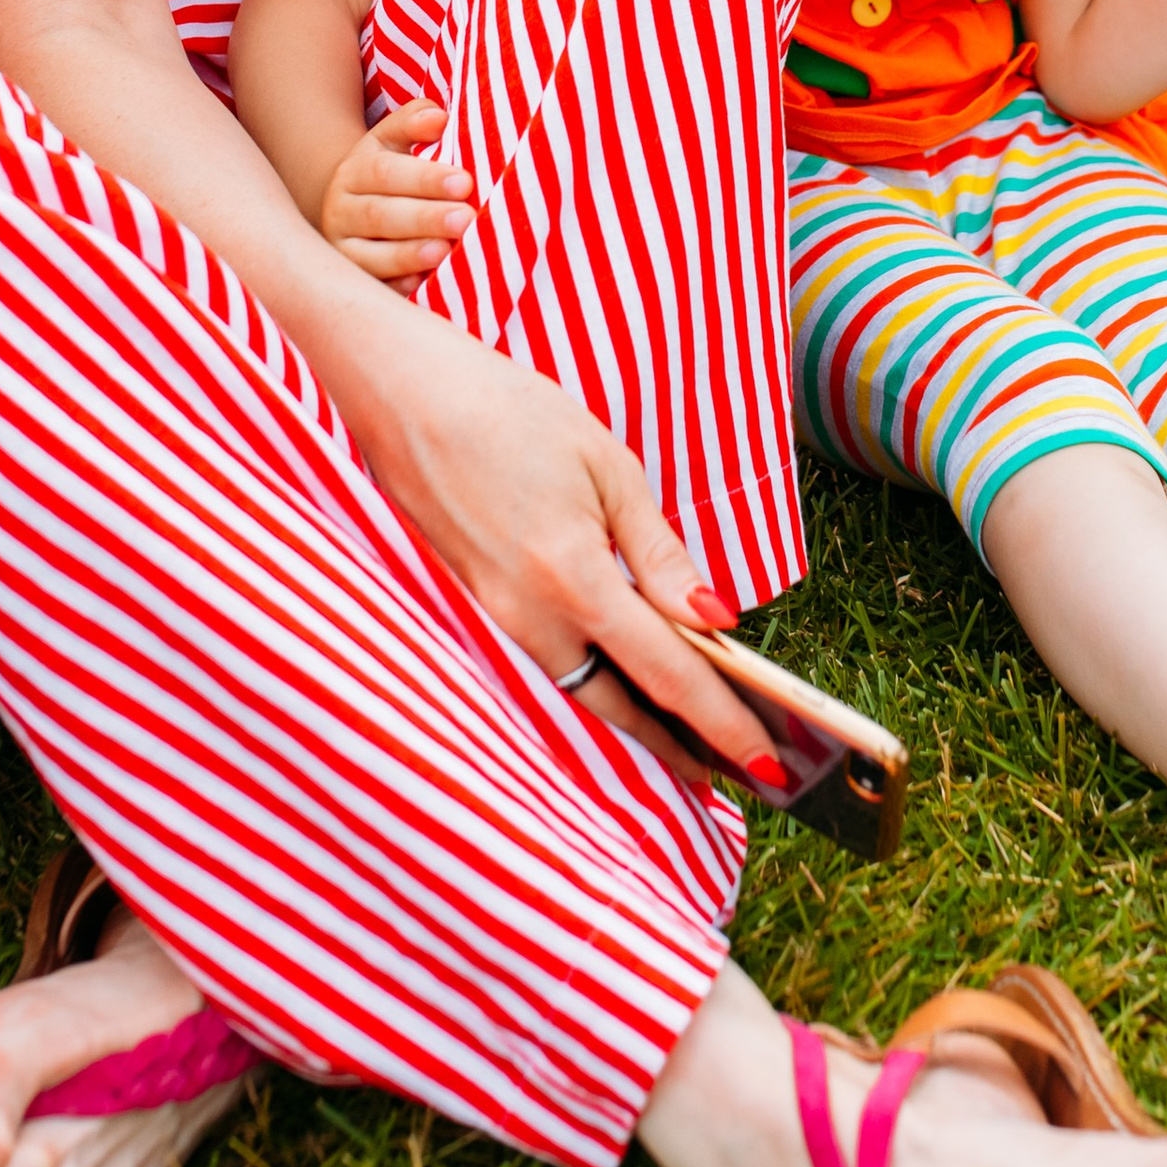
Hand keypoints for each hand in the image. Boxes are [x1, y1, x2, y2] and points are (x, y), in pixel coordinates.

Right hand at [317, 100, 475, 290]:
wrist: (349, 211)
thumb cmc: (388, 173)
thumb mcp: (392, 141)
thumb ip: (413, 123)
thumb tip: (438, 117)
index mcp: (353, 173)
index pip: (386, 173)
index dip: (424, 178)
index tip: (464, 181)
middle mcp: (340, 212)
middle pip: (380, 216)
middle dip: (425, 218)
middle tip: (466, 218)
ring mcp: (343, 252)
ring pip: (371, 256)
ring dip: (409, 255)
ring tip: (445, 251)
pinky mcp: (354, 282)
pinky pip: (373, 287)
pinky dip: (397, 287)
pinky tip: (423, 283)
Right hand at [338, 305, 787, 791]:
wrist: (402, 394)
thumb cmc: (508, 411)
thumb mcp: (607, 466)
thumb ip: (659, 553)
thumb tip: (712, 620)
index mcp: (572, 579)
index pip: (666, 673)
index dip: (721, 721)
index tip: (765, 761)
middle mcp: (530, 616)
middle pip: (620, 709)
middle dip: (679, 747)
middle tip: (734, 772)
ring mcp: (498, 617)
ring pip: (582, 693)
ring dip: (638, 722)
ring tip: (691, 737)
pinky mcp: (482, 603)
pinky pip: (552, 663)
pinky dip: (598, 684)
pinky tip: (626, 679)